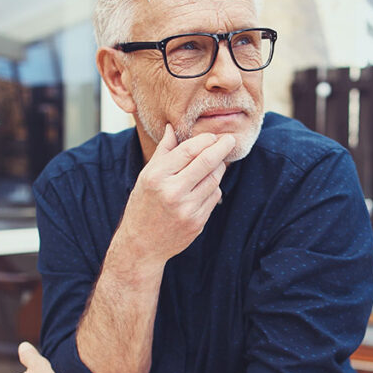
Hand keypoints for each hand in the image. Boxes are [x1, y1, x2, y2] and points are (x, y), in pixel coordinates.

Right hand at [117, 124, 233, 270]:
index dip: (206, 140)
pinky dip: (214, 187)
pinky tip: (208, 184)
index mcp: (156, 176)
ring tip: (218, 161)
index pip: (189, 150)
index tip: (214, 136)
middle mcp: (172, 191)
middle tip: (231, 139)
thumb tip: (172, 127)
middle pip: (207, 162)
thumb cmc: (143, 205)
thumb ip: (162, 151)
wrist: (141, 244)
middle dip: (222, 147)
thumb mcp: (146, 176)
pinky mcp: (197, 222)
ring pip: (214, 179)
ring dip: (219, 167)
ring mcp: (186, 209)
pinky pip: (214, 197)